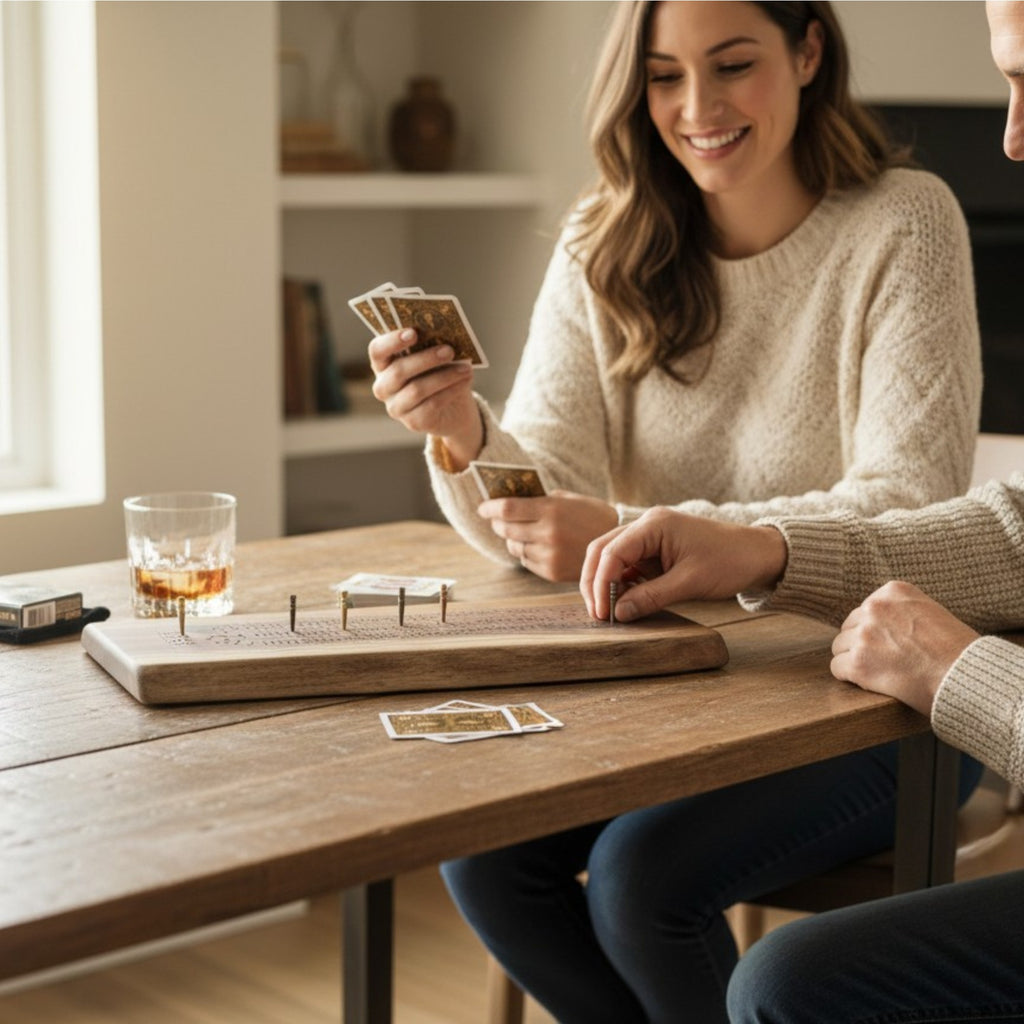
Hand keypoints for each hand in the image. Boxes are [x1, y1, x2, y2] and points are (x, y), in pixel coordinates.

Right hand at [369, 329, 481, 467]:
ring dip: (444, 376)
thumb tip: (446, 336)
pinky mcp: (412, 422)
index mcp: (383, 364)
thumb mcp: (434, 358)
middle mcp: (383, 386)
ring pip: (416, 390)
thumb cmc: (439, 373)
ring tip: (465, 368)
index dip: (392, 341)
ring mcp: (396, 407)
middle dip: (425, 359)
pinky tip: (465, 381)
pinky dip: (450, 391)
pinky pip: (431, 405)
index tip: (413, 332)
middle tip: (449, 350)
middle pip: (398, 371)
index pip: (377, 351)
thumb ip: (433, 346)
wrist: (452, 408)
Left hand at [479, 490, 618, 581]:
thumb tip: (514, 498)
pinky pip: (526, 561)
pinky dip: (526, 553)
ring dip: (512, 539)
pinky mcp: (552, 571)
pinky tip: (536, 546)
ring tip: (519, 533)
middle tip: (496, 519)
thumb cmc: (593, 515)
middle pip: (506, 528)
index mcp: (551, 509)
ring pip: (514, 547)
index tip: (482, 507)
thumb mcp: (570, 499)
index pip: (507, 508)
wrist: (619, 544)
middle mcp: (547, 533)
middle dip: (497, 523)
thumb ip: (543, 499)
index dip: (490, 507)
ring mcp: (549, 554)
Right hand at [579, 507, 787, 621]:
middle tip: (598, 614)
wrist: (757, 554)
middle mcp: (647, 525)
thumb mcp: (689, 583)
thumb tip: (619, 614)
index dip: (602, 583)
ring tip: (609, 612)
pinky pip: (628, 564)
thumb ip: (651, 597)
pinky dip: (621, 582)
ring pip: (611, 557)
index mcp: (654, 525)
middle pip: (603, 550)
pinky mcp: (655, 549)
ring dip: (606, 583)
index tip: (603, 613)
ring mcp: (650, 536)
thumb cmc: (729, 561)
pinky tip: (623, 602)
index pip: (612, 552)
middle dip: (596, 582)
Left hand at [831, 581, 979, 716]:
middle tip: (888, 662)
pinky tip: (874, 682)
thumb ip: (900, 610)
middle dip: (863, 645)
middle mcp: (874, 607)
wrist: (967, 676)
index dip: (876, 631)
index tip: (894, 645)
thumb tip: (874, 621)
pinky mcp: (857, 662)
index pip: (865, 610)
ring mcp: (864, 634)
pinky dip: (852, 678)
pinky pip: (837, 668)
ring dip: (857, 661)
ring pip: (840, 647)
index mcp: (893, 591)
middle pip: (849, 627)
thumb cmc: (956, 651)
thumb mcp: (929, 612)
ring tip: (885, 672)